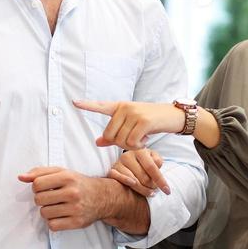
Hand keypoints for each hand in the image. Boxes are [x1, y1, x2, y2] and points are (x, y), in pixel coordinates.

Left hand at [18, 166, 113, 231]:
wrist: (102, 197)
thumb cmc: (77, 184)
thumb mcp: (61, 172)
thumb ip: (39, 172)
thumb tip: (21, 177)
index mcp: (67, 177)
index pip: (37, 184)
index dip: (37, 187)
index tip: (45, 188)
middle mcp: (72, 192)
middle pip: (39, 200)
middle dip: (41, 199)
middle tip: (52, 198)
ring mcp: (75, 209)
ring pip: (44, 214)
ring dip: (47, 211)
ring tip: (57, 206)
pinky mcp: (77, 222)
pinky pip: (52, 226)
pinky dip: (53, 222)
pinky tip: (61, 216)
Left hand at [72, 99, 186, 148]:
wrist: (173, 116)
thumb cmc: (150, 123)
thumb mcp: (131, 126)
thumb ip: (113, 135)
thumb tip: (97, 142)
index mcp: (119, 107)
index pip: (100, 106)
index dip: (87, 105)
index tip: (74, 102)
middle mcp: (124, 108)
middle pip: (110, 135)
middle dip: (120, 143)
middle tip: (134, 140)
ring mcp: (134, 113)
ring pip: (121, 141)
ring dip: (131, 146)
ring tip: (141, 138)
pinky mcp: (143, 121)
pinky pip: (132, 142)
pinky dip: (138, 146)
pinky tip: (146, 140)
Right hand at [109, 148, 167, 196]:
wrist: (129, 161)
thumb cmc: (144, 161)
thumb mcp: (153, 157)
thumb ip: (158, 160)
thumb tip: (157, 165)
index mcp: (139, 150)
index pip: (151, 167)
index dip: (160, 180)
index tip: (167, 191)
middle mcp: (127, 155)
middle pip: (143, 177)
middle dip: (152, 186)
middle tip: (155, 188)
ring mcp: (118, 163)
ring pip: (133, 182)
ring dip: (143, 190)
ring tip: (149, 192)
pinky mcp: (112, 170)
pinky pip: (119, 180)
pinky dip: (127, 184)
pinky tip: (134, 186)